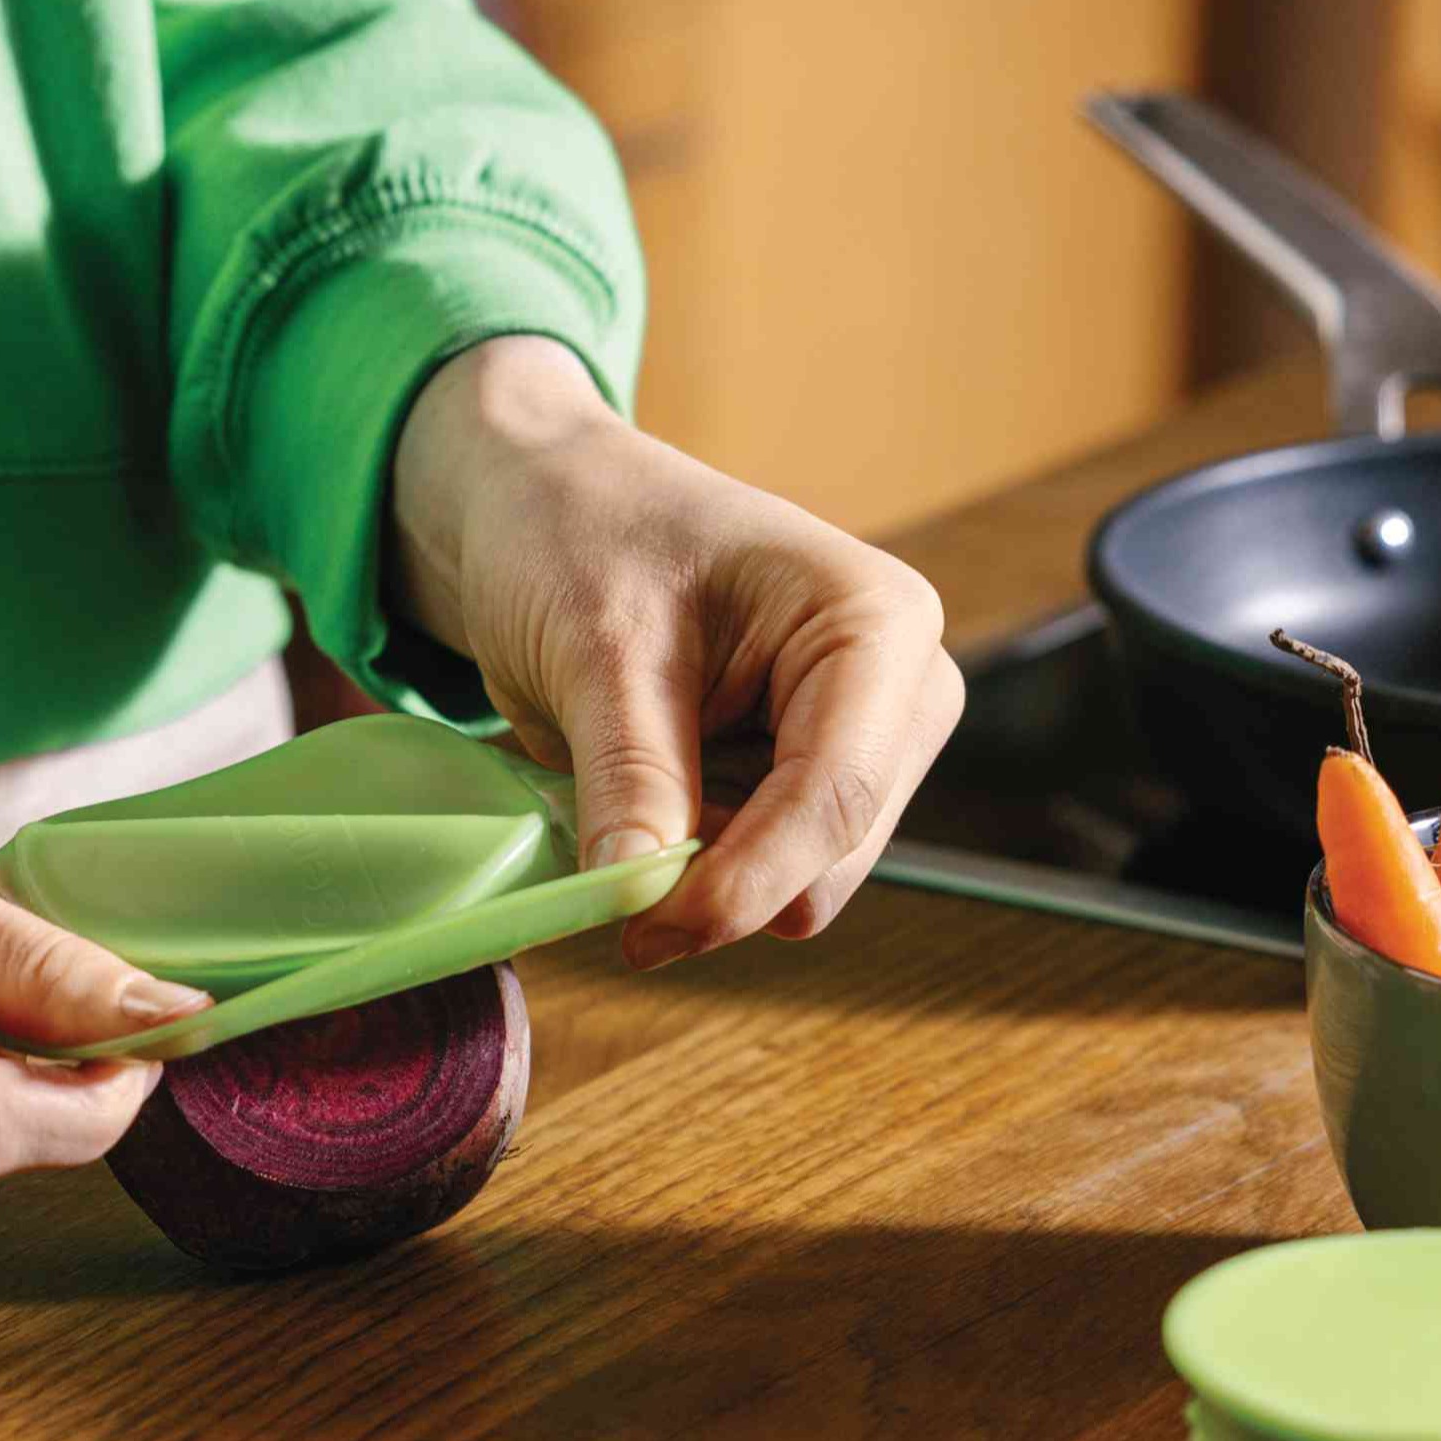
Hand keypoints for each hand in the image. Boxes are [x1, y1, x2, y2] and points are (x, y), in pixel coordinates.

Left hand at [391, 338, 963, 963]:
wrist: (545, 508)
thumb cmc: (579, 534)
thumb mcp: (594, 645)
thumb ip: (629, 771)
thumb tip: (640, 893)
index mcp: (874, 623)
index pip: (836, 793)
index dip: (746, 882)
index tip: (647, 932)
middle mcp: (895, 690)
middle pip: (832, 852)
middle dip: (723, 883)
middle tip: (605, 869)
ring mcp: (860, 743)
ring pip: (803, 880)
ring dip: (705, 878)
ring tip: (618, 798)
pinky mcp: (809, 783)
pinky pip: (766, 872)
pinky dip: (697, 868)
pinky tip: (642, 806)